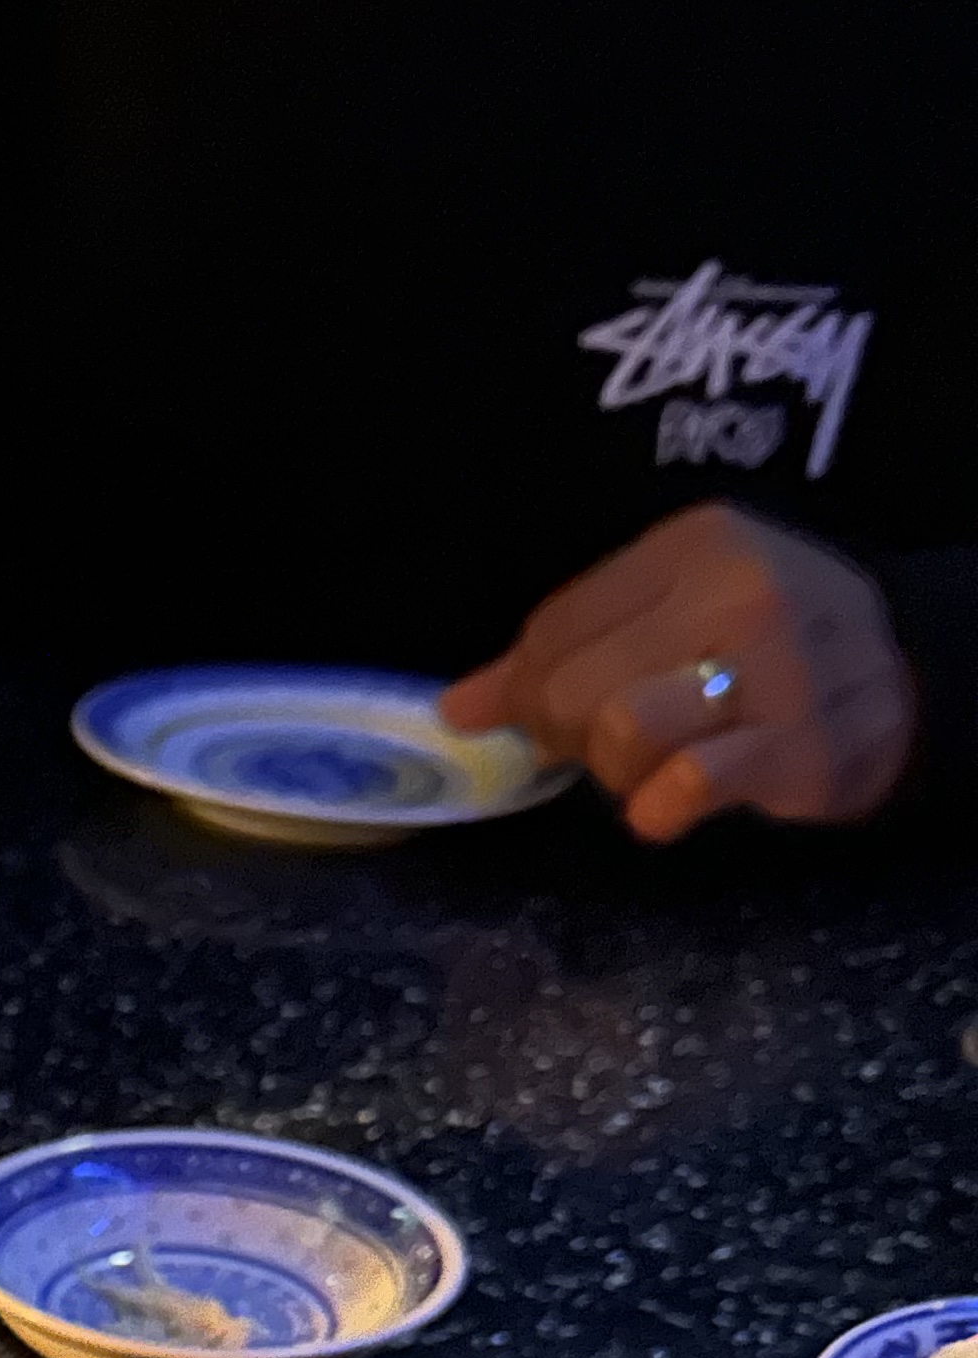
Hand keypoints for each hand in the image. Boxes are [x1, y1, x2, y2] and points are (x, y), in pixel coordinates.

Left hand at [441, 504, 917, 842]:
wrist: (901, 684)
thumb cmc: (763, 652)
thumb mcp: (672, 619)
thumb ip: (562, 655)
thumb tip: (455, 710)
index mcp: (696, 545)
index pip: (555, 627)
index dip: (527, 691)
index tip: (551, 717)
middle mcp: (740, 592)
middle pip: (575, 687)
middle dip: (566, 736)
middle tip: (597, 752)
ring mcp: (776, 669)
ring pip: (621, 734)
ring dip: (615, 775)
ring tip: (647, 770)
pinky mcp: (799, 747)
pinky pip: (685, 788)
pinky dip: (657, 812)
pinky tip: (669, 807)